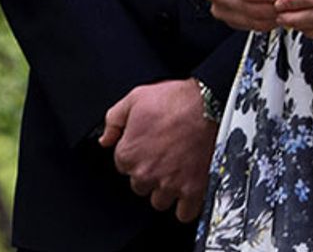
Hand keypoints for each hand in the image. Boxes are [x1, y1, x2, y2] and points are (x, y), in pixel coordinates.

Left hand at [96, 79, 215, 221]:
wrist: (208, 105)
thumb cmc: (174, 101)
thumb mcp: (134, 98)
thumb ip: (113, 120)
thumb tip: (105, 139)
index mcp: (128, 154)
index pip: (123, 167)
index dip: (136, 156)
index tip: (147, 147)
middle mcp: (146, 174)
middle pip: (140, 186)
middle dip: (150, 173)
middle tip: (163, 156)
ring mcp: (169, 185)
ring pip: (159, 201)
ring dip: (166, 190)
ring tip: (176, 170)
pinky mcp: (193, 191)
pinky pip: (184, 214)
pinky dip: (186, 207)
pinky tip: (187, 191)